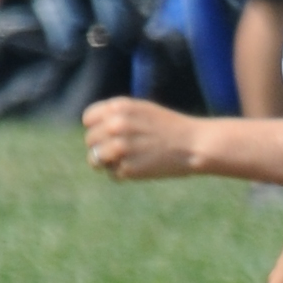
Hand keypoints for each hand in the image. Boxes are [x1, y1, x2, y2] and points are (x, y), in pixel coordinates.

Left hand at [83, 93, 202, 180]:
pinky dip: (122, 174)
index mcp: (119, 107)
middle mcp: (116, 125)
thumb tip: (94, 130)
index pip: (88, 119)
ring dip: (107, 163)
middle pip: (90, 140)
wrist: (193, 144)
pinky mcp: (128, 169)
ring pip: (95, 159)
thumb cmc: (168, 127)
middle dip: (102, 147)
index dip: (96, 128)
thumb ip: (117, 116)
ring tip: (126, 161)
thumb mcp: (141, 110)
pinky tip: (139, 168)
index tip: (108, 135)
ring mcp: (121, 148)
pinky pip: (113, 174)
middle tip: (122, 151)